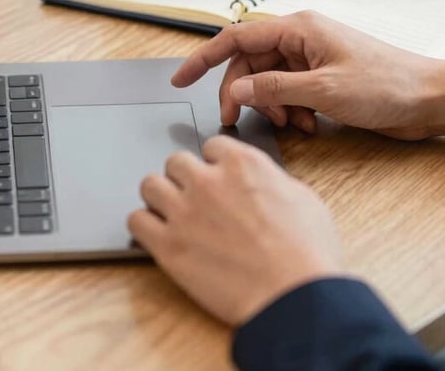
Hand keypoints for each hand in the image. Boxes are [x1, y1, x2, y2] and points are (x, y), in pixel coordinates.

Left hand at [128, 135, 342, 326]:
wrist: (295, 298)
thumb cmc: (308, 254)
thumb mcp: (302, 198)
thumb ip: (270, 180)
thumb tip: (261, 182)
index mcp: (242, 164)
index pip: (211, 145)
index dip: (215, 164)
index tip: (216, 176)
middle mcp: (208, 180)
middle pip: (176, 162)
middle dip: (185, 178)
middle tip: (194, 198)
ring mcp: (184, 212)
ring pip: (150, 185)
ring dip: (160, 198)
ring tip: (171, 214)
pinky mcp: (168, 246)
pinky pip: (136, 221)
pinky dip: (144, 226)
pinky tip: (157, 235)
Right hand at [172, 12, 444, 144]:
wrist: (428, 99)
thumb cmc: (386, 84)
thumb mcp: (324, 90)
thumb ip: (274, 88)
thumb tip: (235, 88)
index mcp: (298, 28)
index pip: (236, 37)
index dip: (205, 58)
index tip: (182, 78)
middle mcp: (300, 38)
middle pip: (249, 63)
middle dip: (241, 93)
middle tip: (235, 121)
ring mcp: (310, 58)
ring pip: (267, 81)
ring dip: (270, 106)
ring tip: (290, 124)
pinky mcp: (320, 77)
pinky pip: (287, 92)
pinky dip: (289, 110)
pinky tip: (307, 125)